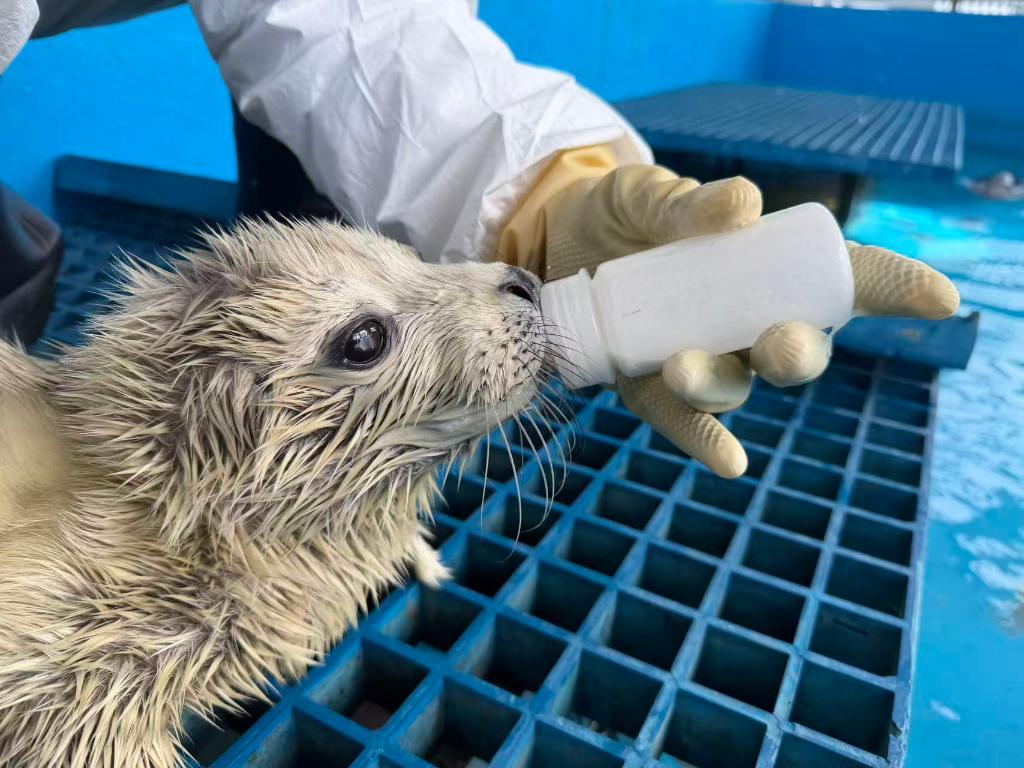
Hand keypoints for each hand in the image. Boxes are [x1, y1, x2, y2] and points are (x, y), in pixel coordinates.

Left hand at [501, 149, 957, 477]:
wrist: (555, 239)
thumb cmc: (623, 212)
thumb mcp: (648, 196)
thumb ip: (688, 203)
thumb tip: (743, 206)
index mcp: (762, 268)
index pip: (839, 280)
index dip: (891, 288)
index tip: (939, 297)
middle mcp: (743, 320)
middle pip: (791, 349)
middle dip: (796, 352)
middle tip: (786, 345)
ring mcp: (698, 355)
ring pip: (731, 384)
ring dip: (717, 383)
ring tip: (682, 367)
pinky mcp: (646, 383)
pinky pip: (679, 419)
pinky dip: (701, 439)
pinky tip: (729, 462)